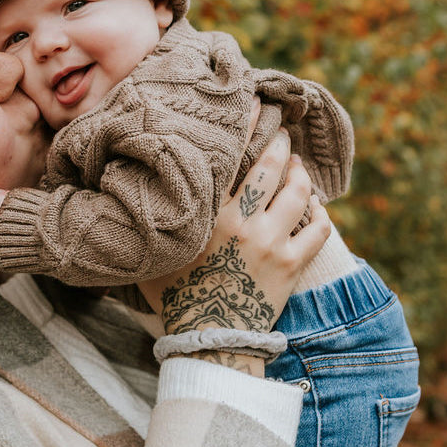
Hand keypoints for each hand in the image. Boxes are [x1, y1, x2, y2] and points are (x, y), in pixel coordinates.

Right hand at [139, 131, 329, 335]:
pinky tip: (315, 209)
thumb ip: (150, 226)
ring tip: (297, 169)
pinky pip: (320, 228)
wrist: (209, 340)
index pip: (232, 159)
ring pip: (299, 192)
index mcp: (209, 215)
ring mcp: (271, 242)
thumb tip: (126, 200)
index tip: (257, 105)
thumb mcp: (153, 257)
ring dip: (301, 176)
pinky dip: (321, 214)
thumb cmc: (176, 300)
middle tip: (282, 135)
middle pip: (271, 167)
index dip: (247, 127)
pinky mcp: (292, 264)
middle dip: (280, 144)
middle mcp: (243, 222)